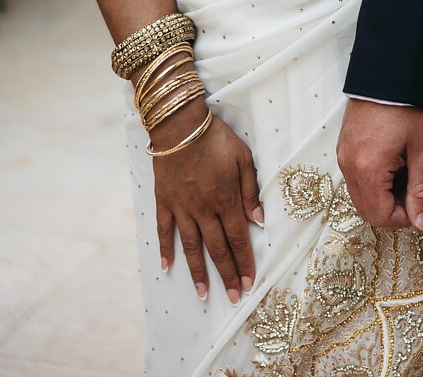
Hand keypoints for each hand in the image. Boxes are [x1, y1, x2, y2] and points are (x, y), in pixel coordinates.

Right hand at [152, 99, 262, 302]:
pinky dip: (165, 249)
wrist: (180, 125)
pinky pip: (164, 231)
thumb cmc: (216, 138)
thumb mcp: (243, 158)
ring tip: (204, 294)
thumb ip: (251, 191)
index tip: (250, 282)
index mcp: (226, 199)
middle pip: (218, 248)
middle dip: (227, 275)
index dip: (245, 262)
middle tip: (234, 297)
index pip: (238, 238)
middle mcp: (204, 209)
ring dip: (199, 272)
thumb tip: (258, 221)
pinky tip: (166, 267)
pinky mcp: (164, 202)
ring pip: (191, 247)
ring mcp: (181, 208)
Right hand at [337, 98, 422, 229]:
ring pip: (360, 196)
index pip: (380, 216)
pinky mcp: (344, 148)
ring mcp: (344, 156)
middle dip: (393, 209)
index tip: (421, 205)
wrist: (388, 73)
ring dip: (383, 196)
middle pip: (367, 210)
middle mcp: (349, 166)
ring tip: (405, 172)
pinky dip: (373, 181)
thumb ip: (421, 190)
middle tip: (414, 189)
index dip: (404, 218)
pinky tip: (393, 163)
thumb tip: (422, 224)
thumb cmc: (408, 107)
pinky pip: (355, 179)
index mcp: (368, 169)